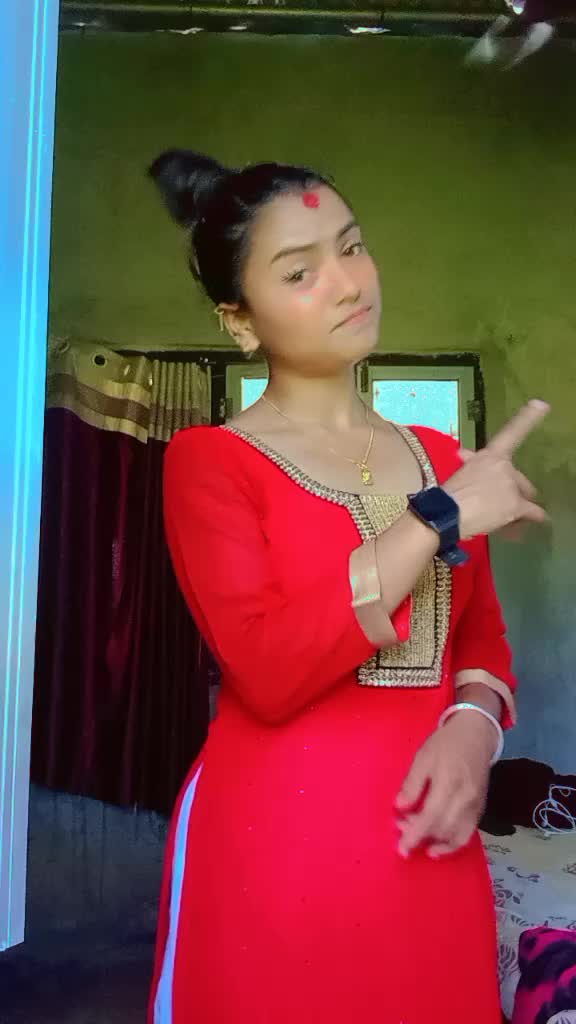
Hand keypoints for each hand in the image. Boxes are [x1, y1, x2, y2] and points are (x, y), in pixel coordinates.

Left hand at [395, 712, 495, 858]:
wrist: (475, 734)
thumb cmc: (445, 744)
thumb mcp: (422, 757)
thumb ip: (412, 784)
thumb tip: (400, 807)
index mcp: (448, 783)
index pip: (430, 817)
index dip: (414, 834)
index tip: (401, 847)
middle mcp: (465, 798)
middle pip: (442, 829)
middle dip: (420, 836)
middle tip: (402, 828)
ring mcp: (475, 805)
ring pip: (457, 836)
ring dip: (436, 842)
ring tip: (418, 837)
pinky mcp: (480, 808)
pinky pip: (468, 833)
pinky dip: (453, 843)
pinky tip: (438, 845)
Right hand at [443, 400, 549, 539]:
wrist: (447, 513)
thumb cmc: (448, 494)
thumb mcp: (459, 472)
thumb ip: (470, 463)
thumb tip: (462, 453)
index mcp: (489, 455)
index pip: (512, 432)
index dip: (528, 417)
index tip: (541, 404)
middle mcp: (504, 466)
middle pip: (518, 479)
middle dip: (514, 491)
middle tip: (502, 504)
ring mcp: (511, 486)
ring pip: (524, 497)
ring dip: (517, 508)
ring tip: (505, 520)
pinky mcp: (516, 505)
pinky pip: (533, 512)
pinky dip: (536, 517)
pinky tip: (540, 520)